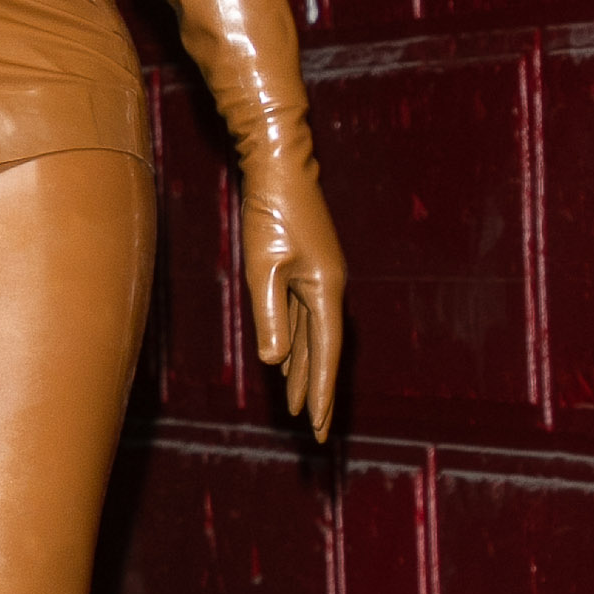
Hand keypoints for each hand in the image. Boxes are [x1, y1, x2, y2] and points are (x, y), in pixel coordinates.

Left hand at [241, 155, 344, 440]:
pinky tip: (284, 354)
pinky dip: (295, 339)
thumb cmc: (271, 212)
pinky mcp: (304, 264)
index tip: (318, 427)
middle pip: (323, 350)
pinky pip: (301, 314)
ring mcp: (318, 276)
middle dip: (317, 390)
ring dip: (304, 368)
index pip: (325, 355)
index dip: (321, 392)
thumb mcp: (265, 266)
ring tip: (295, 402)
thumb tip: (273, 360)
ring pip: (311, 334)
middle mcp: (328, 288)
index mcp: (326, 291)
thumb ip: (270, 314)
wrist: (280, 163)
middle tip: (315, 430)